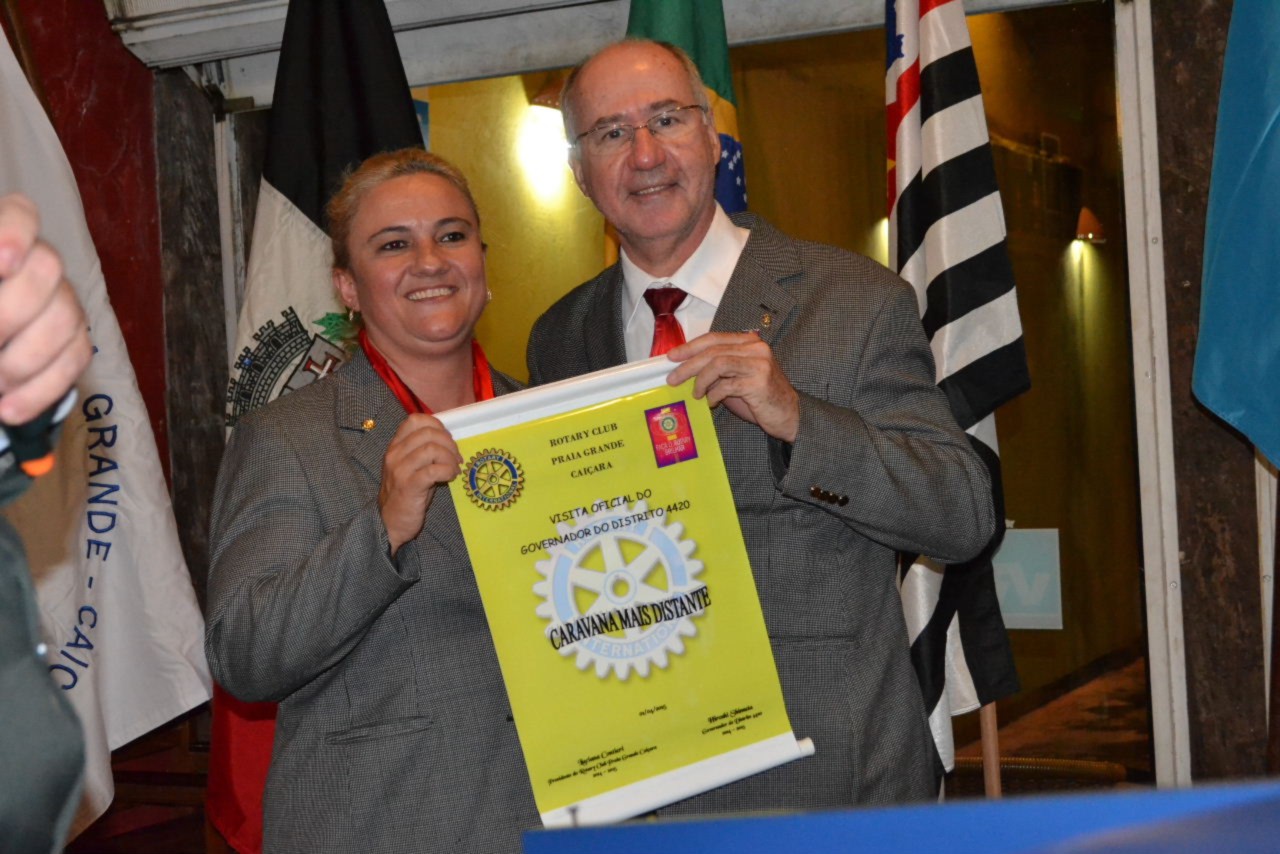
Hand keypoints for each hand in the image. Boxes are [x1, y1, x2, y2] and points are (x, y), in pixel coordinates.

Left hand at [0, 193, 91, 424]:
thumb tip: (2, 327)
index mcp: (2, 243)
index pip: (21, 214)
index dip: (16, 232)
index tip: (2, 263)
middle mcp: (36, 262)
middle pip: (48, 267)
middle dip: (10, 314)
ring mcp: (61, 300)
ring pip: (66, 317)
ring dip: (23, 360)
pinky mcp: (74, 340)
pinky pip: (76, 360)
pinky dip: (40, 390)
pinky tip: (7, 410)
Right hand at [379, 413, 462, 555]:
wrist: (389, 523)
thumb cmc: (405, 494)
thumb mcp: (411, 467)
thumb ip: (424, 451)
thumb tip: (449, 441)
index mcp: (395, 446)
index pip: (415, 420)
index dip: (437, 425)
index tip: (447, 440)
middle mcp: (395, 454)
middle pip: (428, 433)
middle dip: (449, 443)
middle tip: (456, 458)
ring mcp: (400, 469)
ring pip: (432, 449)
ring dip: (450, 458)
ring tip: (454, 469)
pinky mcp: (409, 486)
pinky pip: (434, 470)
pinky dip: (448, 470)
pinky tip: (450, 477)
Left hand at [665, 332, 799, 441]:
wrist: (789, 416)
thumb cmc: (761, 398)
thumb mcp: (737, 378)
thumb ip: (717, 371)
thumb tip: (687, 370)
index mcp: (750, 342)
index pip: (714, 338)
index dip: (690, 346)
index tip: (672, 356)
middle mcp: (756, 348)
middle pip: (713, 350)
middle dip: (688, 365)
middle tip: (673, 378)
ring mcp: (759, 364)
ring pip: (718, 363)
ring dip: (700, 380)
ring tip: (695, 394)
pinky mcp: (759, 382)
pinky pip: (727, 385)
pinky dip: (714, 394)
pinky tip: (712, 403)